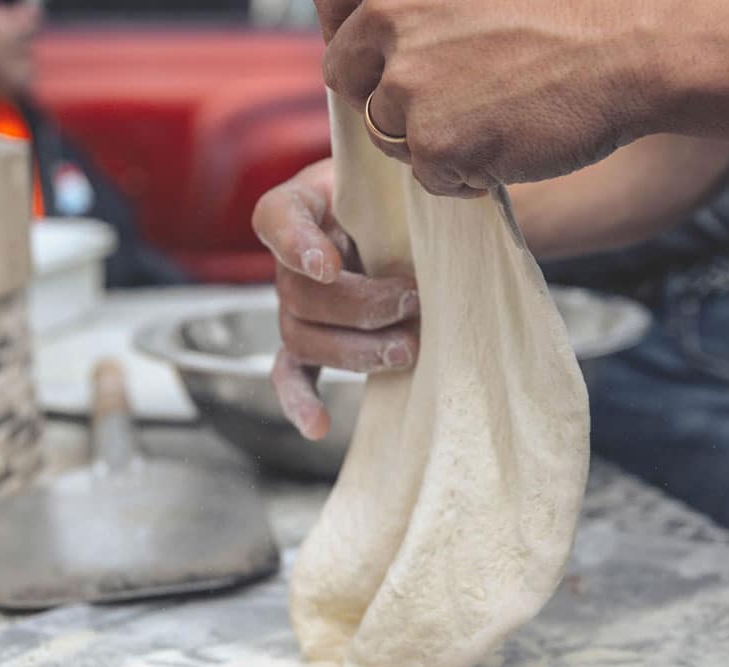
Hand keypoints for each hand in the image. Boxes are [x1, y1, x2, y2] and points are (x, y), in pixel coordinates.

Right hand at [253, 158, 419, 439]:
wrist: (408, 226)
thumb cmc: (404, 197)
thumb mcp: (401, 177)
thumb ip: (407, 183)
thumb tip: (450, 192)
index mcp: (305, 206)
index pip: (278, 218)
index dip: (296, 244)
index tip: (328, 263)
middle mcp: (292, 259)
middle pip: (298, 293)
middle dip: (359, 306)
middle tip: (411, 301)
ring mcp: (296, 305)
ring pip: (302, 338)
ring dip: (354, 350)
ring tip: (406, 350)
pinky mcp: (311, 342)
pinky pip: (291, 374)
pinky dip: (301, 400)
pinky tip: (319, 426)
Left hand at [317, 0, 658, 196]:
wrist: (632, 46)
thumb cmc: (569, 8)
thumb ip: (421, 4)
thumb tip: (372, 23)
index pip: (335, 16)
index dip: (363, 45)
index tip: (393, 58)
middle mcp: (386, 19)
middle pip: (350, 80)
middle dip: (388, 96)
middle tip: (449, 97)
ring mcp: (408, 83)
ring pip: (388, 134)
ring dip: (428, 138)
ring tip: (491, 117)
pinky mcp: (434, 141)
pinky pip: (427, 176)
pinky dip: (461, 174)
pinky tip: (505, 146)